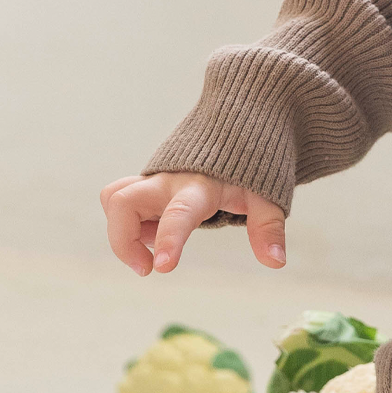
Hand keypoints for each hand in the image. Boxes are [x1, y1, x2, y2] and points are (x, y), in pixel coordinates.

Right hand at [101, 170, 286, 276]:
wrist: (240, 124)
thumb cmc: (251, 165)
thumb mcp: (266, 195)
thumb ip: (268, 228)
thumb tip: (277, 262)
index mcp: (200, 186)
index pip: (179, 213)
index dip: (169, 239)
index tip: (162, 268)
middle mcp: (169, 181)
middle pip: (122, 201)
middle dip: (121, 240)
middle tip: (147, 268)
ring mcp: (153, 181)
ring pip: (114, 198)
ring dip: (124, 229)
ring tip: (154, 243)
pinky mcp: (146, 183)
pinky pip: (122, 200)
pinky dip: (130, 222)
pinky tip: (156, 228)